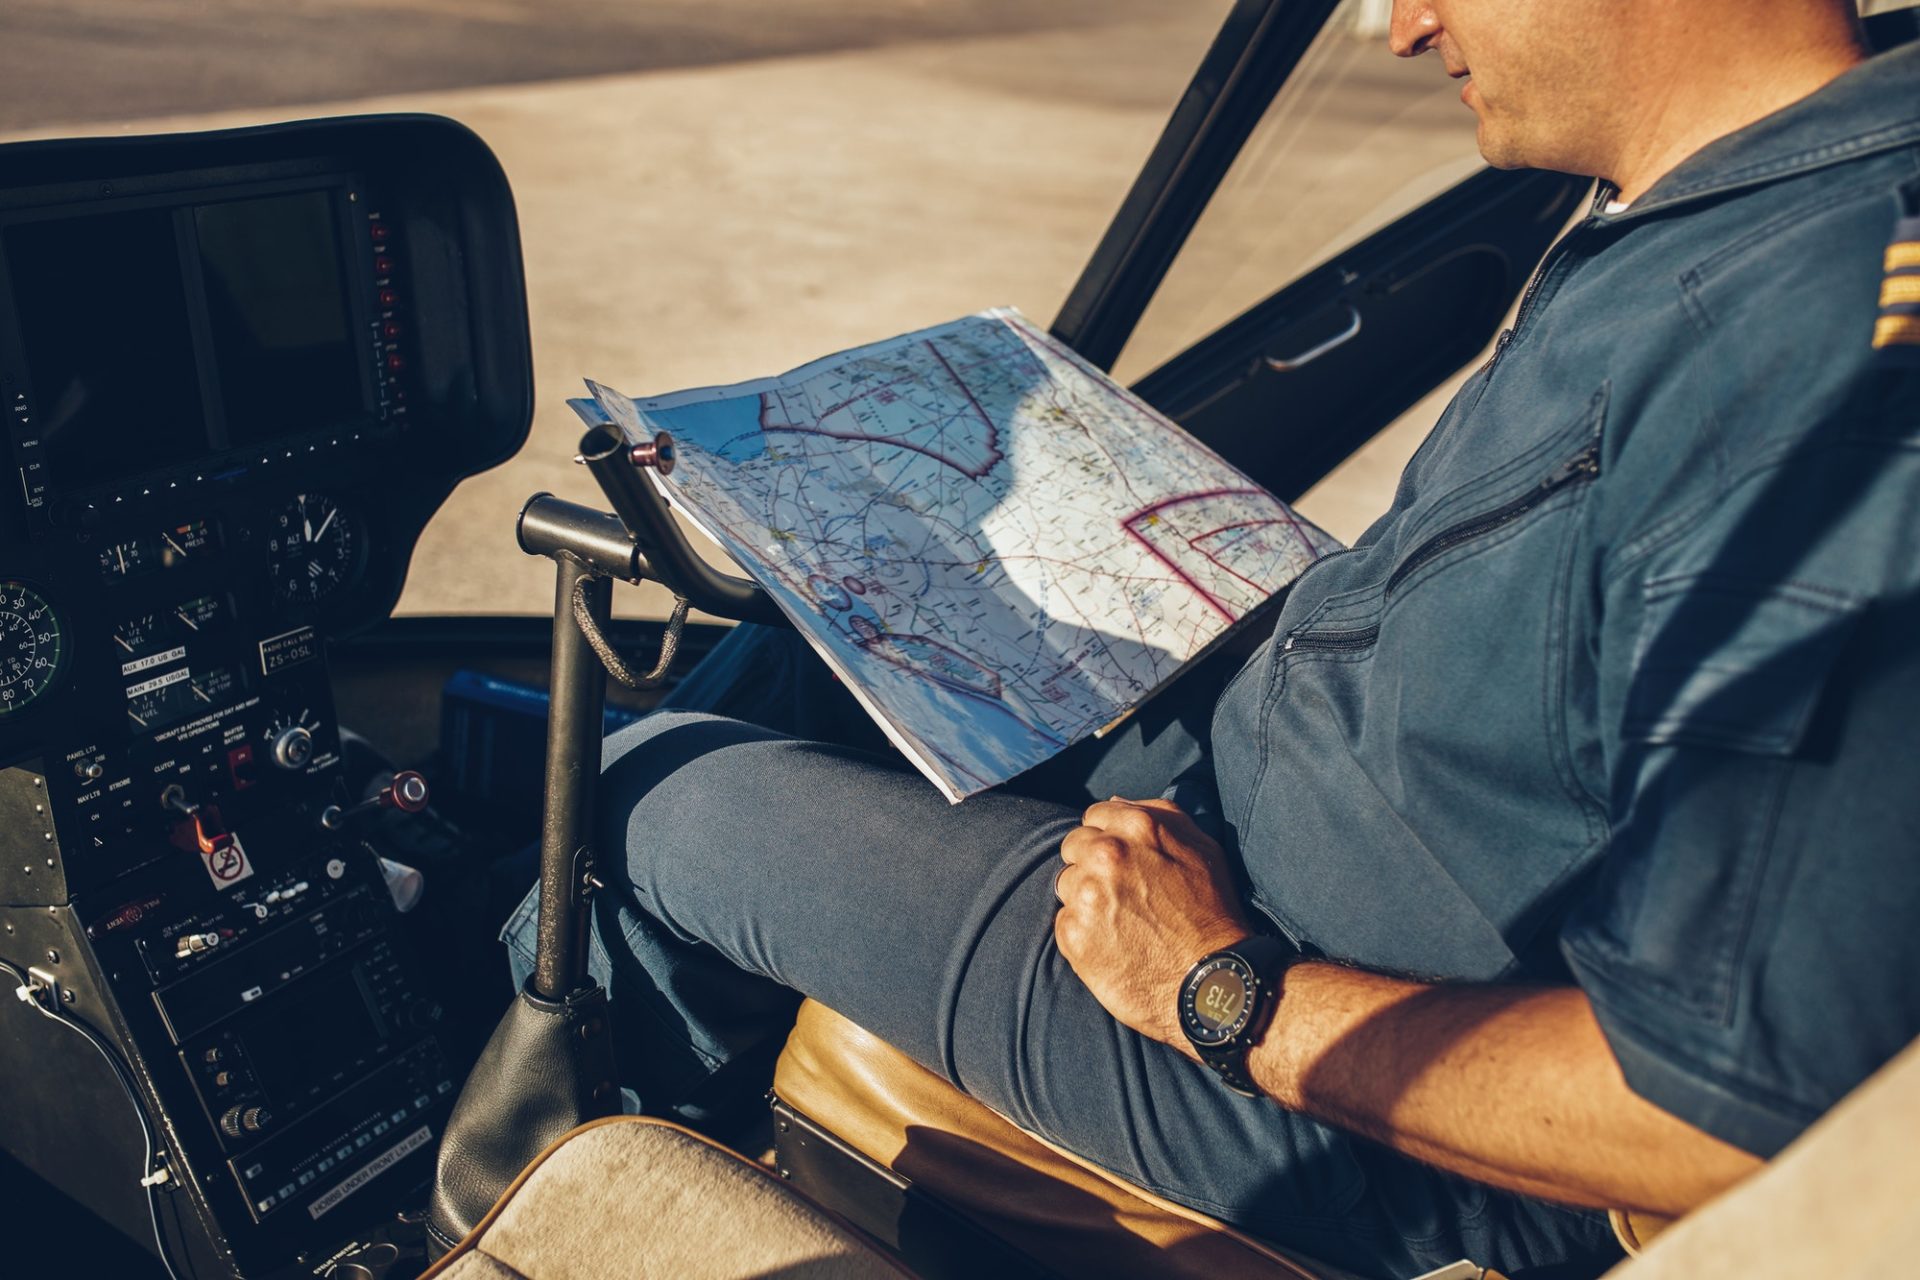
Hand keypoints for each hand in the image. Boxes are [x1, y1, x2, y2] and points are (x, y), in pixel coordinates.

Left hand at [1053, 797, 1250, 1053]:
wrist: (1212, 983)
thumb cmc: (1213, 912)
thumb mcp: (1201, 848)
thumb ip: (1157, 814)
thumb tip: (1114, 802)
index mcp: (1137, 826)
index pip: (1094, 816)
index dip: (1109, 837)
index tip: (1125, 861)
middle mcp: (1106, 855)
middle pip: (1075, 846)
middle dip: (1092, 864)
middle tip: (1123, 892)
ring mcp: (1086, 896)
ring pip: (1066, 884)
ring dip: (1086, 897)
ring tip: (1122, 920)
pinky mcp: (1073, 936)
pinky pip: (1064, 922)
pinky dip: (1083, 931)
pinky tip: (1114, 943)